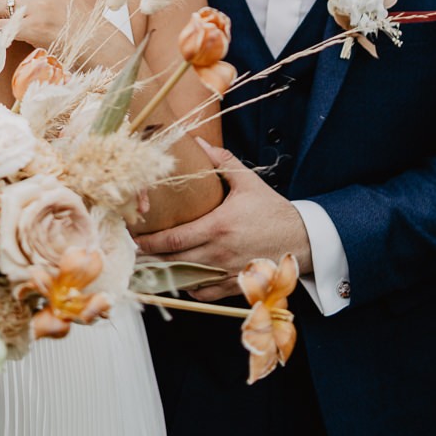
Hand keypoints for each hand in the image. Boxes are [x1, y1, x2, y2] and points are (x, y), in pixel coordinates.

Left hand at [135, 139, 312, 300]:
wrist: (303, 240)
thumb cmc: (273, 210)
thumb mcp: (248, 181)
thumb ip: (221, 161)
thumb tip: (198, 142)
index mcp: (219, 227)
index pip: (174, 239)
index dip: (149, 242)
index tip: (133, 238)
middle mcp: (219, 254)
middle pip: (173, 262)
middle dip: (149, 259)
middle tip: (131, 253)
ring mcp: (226, 273)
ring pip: (185, 280)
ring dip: (164, 274)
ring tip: (146, 266)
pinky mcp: (234, 285)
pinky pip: (203, 293)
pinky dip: (187, 287)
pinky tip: (177, 277)